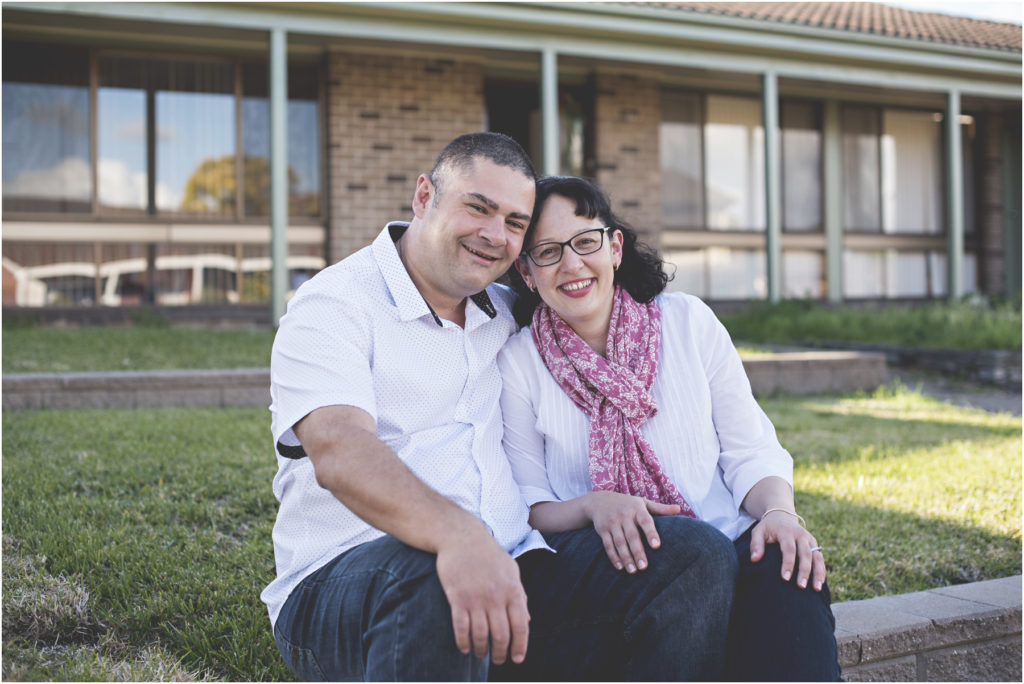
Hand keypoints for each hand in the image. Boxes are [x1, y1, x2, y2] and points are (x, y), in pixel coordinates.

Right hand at [434, 530, 529, 665]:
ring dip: (481, 650)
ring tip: (481, 655)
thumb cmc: (488, 554)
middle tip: (498, 660)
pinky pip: (461, 627)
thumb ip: (519, 596)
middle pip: (501, 635)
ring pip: (481, 635)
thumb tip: (527, 621)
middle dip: (500, 653)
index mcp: (513, 589)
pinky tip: (464, 648)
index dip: (520, 646)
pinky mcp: (457, 597)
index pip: (521, 626)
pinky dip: (463, 642)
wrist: (461, 536)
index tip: (517, 658)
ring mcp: (476, 597)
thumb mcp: (511, 570)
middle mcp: (496, 596)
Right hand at [582, 491, 680, 572]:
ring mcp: (612, 522)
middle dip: (638, 552)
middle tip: (644, 567)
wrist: (599, 501)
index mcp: (637, 508)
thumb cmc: (628, 504)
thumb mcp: (643, 502)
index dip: (651, 533)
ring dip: (626, 557)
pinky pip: (608, 545)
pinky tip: (620, 567)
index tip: (657, 546)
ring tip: (633, 571)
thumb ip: (660, 508)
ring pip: (619, 542)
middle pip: (632, 535)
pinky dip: (613, 557)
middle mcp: (624, 515)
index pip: (645, 521)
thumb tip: (679, 509)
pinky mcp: (602, 529)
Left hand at [750, 510, 825, 591]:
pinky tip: (820, 583)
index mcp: (786, 531)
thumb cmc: (768, 527)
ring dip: (818, 573)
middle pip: (805, 554)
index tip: (785, 578)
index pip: (789, 549)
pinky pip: (820, 558)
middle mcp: (801, 535)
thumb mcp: (758, 532)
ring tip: (817, 588)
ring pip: (817, 556)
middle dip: (804, 570)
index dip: (788, 564)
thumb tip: (754, 559)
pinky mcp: (814, 544)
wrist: (781, 515)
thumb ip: (756, 544)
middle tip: (801, 586)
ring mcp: (809, 539)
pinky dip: (821, 570)